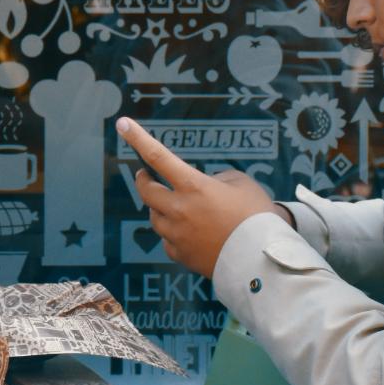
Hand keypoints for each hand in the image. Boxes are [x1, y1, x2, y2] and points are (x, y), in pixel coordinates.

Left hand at [117, 118, 281, 276]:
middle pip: (146, 190)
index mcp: (193, 186)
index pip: (158, 156)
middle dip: (144, 180)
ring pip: (154, 217)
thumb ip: (219, 179)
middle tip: (146, 175)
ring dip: (160, 209)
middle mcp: (178, 209)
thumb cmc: (256, 216)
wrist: (260, 260)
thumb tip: (207, 185)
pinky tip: (190, 234)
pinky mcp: (179, 254)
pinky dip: (173, 234)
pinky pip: (167, 240)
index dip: (138, 138)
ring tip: (179, 208)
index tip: (122, 124)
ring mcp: (176, 234)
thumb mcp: (242, 184)